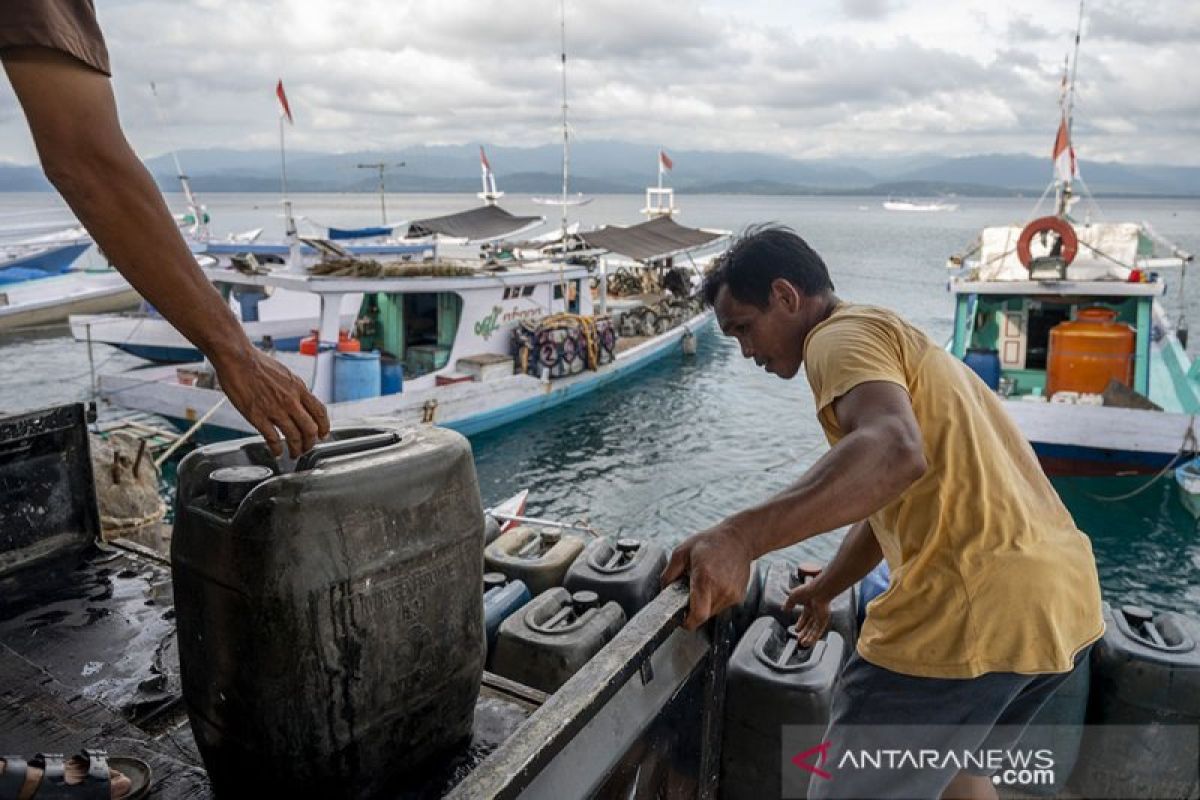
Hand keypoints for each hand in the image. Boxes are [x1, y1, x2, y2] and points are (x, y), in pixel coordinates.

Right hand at [214, 347, 329, 456]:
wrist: (238, 358)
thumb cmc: (258, 364)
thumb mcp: (286, 374)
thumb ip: (295, 390)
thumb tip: (301, 402)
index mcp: (299, 388)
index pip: (320, 412)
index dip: (324, 427)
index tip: (322, 434)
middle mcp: (291, 400)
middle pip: (310, 429)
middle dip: (310, 443)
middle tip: (307, 448)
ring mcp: (275, 409)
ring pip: (293, 437)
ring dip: (296, 449)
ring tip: (294, 454)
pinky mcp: (257, 416)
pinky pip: (272, 438)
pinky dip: (277, 449)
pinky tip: (276, 452)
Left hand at [661, 523, 753, 630]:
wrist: (738, 539)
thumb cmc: (710, 542)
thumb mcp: (682, 551)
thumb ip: (669, 573)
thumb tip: (663, 591)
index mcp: (705, 578)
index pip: (698, 614)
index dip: (687, 622)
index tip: (681, 618)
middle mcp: (721, 589)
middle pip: (703, 615)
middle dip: (693, 609)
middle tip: (690, 592)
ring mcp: (732, 594)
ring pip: (712, 612)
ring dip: (704, 604)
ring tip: (705, 583)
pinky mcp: (739, 596)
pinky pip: (721, 606)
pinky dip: (715, 599)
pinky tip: (715, 582)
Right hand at [783, 578, 831, 646]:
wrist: (818, 591)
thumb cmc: (808, 590)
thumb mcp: (793, 596)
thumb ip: (788, 604)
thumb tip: (783, 609)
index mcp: (809, 605)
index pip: (804, 617)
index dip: (800, 624)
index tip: (796, 629)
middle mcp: (815, 612)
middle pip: (809, 626)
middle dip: (804, 633)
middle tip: (799, 639)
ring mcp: (820, 617)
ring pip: (814, 630)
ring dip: (808, 638)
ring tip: (802, 644)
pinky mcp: (823, 621)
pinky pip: (818, 632)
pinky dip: (813, 638)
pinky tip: (808, 643)